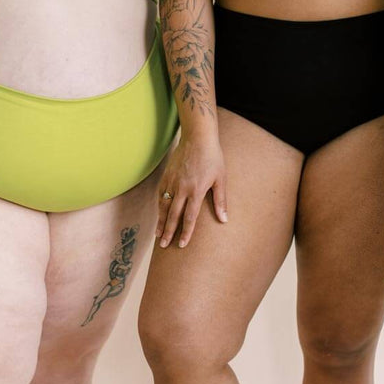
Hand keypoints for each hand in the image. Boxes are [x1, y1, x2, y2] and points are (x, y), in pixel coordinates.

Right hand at [156, 130, 227, 248]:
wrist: (197, 137)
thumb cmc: (213, 158)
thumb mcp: (221, 179)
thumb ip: (221, 201)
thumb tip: (224, 220)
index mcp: (196, 191)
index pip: (189, 217)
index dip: (186, 232)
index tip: (182, 244)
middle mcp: (181, 188)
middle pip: (173, 215)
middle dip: (169, 232)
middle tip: (164, 245)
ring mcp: (172, 182)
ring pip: (164, 207)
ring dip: (161, 222)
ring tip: (158, 235)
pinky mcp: (166, 176)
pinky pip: (160, 195)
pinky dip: (159, 207)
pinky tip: (159, 216)